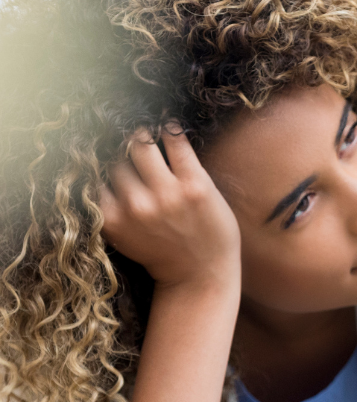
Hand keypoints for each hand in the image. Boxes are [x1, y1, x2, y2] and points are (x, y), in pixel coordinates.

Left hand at [100, 126, 240, 290]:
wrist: (198, 276)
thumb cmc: (213, 234)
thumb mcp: (213, 196)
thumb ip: (191, 167)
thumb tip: (165, 134)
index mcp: (194, 186)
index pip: (171, 137)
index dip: (165, 127)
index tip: (162, 126)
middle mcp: (164, 195)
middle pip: (137, 145)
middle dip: (138, 139)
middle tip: (140, 140)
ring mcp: (136, 209)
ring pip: (114, 164)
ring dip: (119, 161)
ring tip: (127, 164)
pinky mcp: (115, 223)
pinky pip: (98, 189)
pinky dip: (104, 183)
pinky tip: (115, 184)